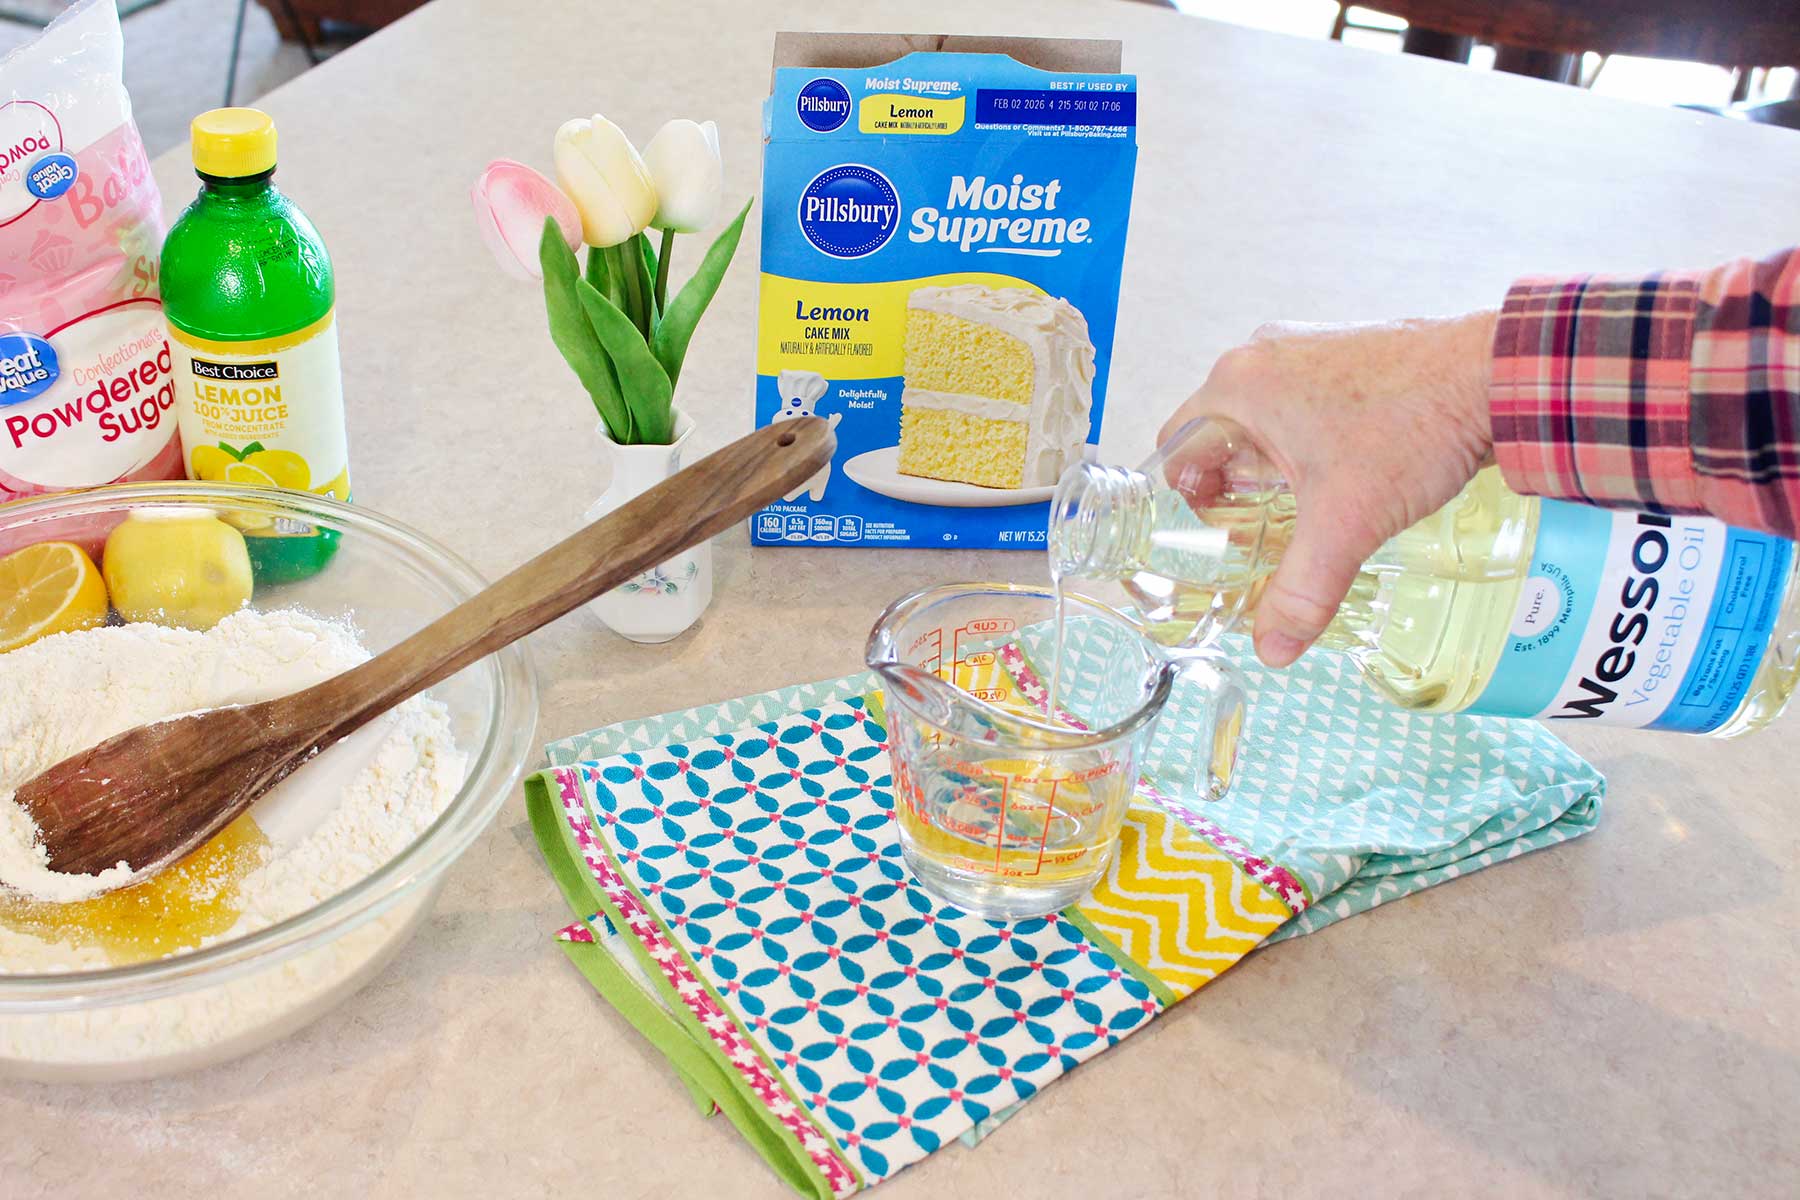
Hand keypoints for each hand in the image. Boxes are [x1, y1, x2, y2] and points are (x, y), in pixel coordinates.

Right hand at [1161, 312, 1497, 667]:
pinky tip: (1339, 480)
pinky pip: (1302, 406)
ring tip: (1297, 515)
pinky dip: (1306, 444)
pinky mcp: (1346, 355)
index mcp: (1237, 385)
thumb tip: (1273, 648)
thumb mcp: (1346, 522)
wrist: (1495, 376)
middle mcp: (1263, 357)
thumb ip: (1302, 591)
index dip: (1184, 503)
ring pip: (1262, 422)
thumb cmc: (1413, 426)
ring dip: (1270, 468)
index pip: (1175, 451)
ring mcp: (1306, 350)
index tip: (1207, 537)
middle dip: (1229, 491)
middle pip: (1217, 438)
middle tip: (1251, 537)